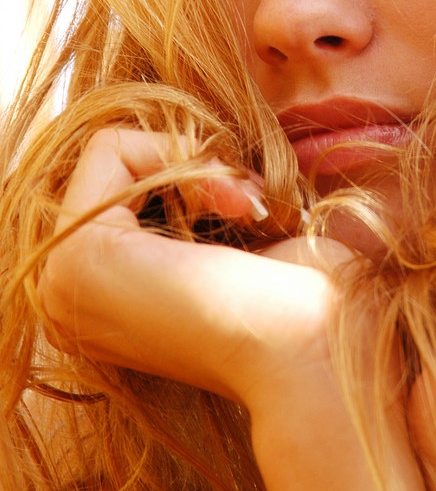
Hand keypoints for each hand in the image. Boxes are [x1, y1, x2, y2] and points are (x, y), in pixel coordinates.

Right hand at [37, 127, 340, 410]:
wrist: (319, 349)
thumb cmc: (300, 301)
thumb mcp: (230, 236)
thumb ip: (187, 204)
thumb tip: (177, 142)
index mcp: (97, 302)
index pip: (121, 184)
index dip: (195, 174)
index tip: (252, 204)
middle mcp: (65, 298)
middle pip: (114, 168)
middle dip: (196, 165)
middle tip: (254, 204)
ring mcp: (61, 282)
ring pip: (113, 153)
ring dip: (197, 163)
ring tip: (249, 208)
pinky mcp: (77, 255)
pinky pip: (111, 148)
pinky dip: (183, 156)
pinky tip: (234, 206)